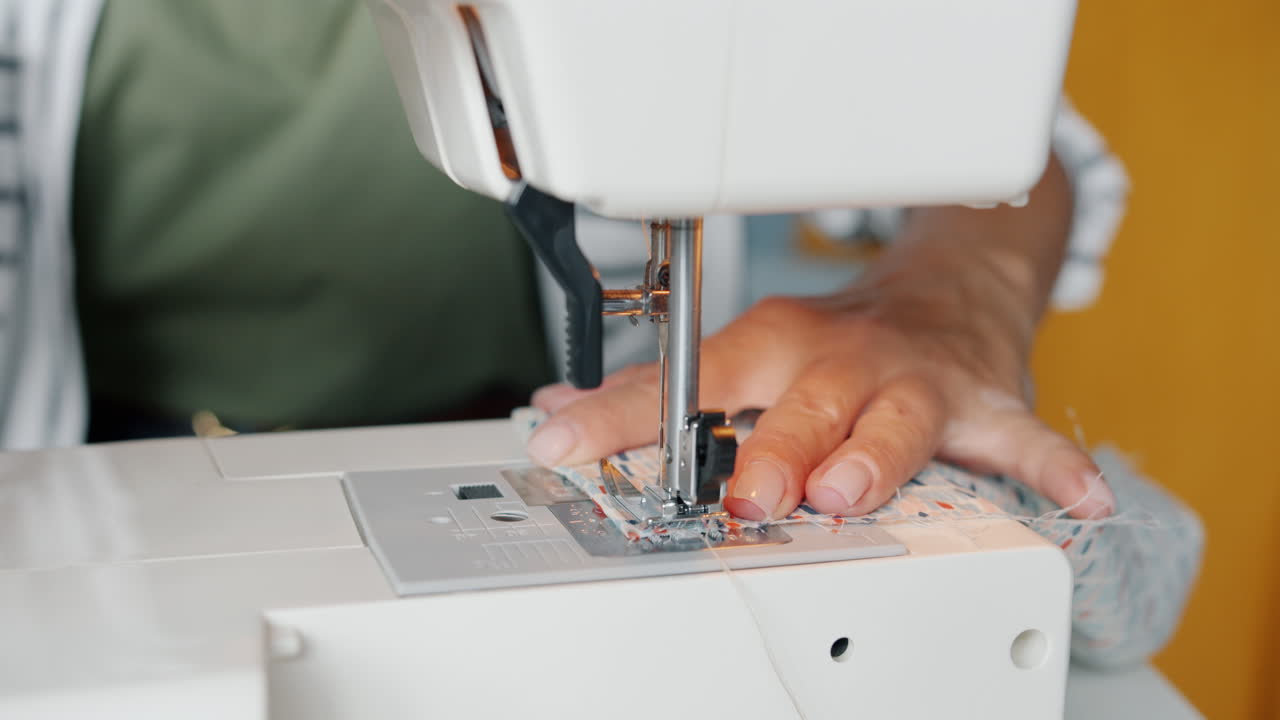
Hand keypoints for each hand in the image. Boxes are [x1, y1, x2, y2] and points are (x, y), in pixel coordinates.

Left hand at [528, 277, 1112, 520]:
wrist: (947, 288)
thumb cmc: (833, 340)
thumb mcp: (745, 352)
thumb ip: (660, 390)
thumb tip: (556, 408)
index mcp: (772, 346)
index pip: (685, 378)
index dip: (620, 413)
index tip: (560, 441)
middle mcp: (840, 358)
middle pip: (800, 401)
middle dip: (770, 447)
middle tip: (741, 492)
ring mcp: (915, 380)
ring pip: (895, 417)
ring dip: (873, 454)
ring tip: (849, 491)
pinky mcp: (985, 404)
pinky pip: (1023, 438)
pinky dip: (1050, 468)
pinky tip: (1075, 499)